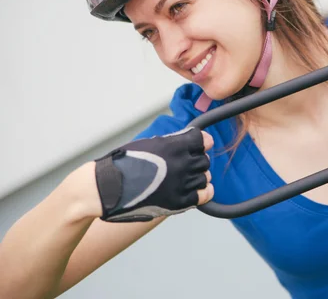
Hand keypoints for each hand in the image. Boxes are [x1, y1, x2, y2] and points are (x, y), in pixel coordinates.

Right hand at [94, 127, 213, 221]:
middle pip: (204, 160)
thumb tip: (188, 141)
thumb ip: (171, 142)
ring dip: (199, 176)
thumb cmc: (123, 163)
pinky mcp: (178, 202)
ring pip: (204, 178)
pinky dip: (204, 192)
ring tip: (188, 177)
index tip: (199, 144)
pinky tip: (199, 190)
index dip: (201, 141)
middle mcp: (181, 165)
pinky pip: (203, 196)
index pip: (202, 140)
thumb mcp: (149, 143)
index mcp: (174, 147)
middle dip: (197, 160)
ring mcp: (181, 185)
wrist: (107, 188)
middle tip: (187, 163)